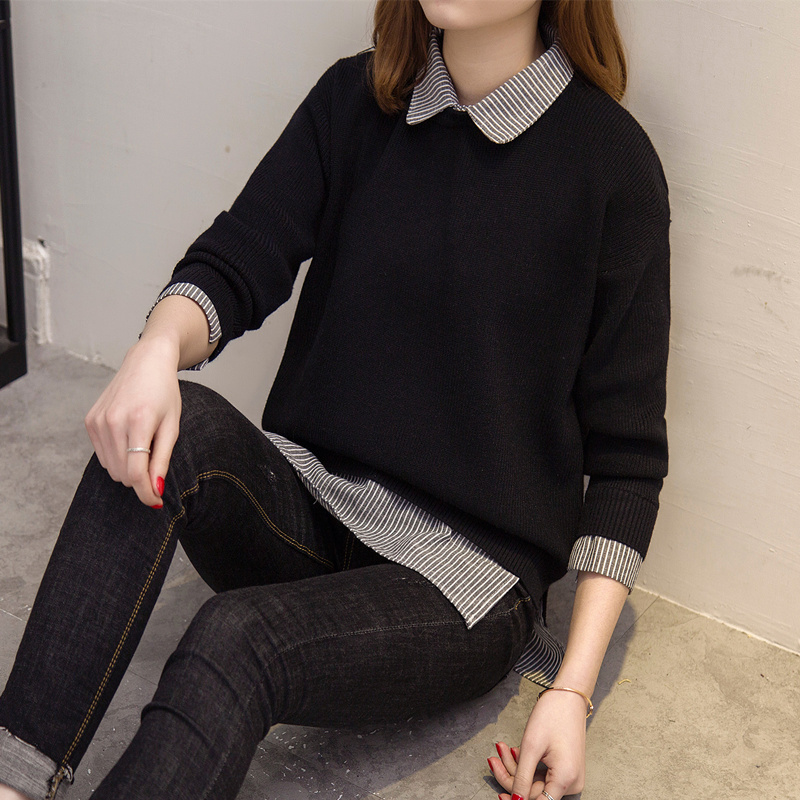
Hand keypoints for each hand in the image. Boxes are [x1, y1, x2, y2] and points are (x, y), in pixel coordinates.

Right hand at [84, 337, 181, 506]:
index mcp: (138, 421)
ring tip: (143, 444)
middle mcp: (113, 421)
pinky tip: (129, 438)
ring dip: (128, 468)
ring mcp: (98, 421)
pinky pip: (102, 455)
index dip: (146, 493)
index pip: (137, 473)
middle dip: (140, 479)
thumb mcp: (172, 426)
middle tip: (156, 465)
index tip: (157, 502)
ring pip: (111, 468)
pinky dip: (116, 456)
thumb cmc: (164, 392)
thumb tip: (155, 490)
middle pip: (123, 474)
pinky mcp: (89, 421)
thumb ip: (162, 459)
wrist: (146, 361)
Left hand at [487, 689, 586, 799]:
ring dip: (517, 767)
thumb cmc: (552, 715)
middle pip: (534, 791)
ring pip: (536, 782)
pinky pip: (542, 774)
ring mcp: (569, 775)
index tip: (498, 794)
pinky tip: (515, 750)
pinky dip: (527, 764)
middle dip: (511, 774)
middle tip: (495, 757)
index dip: (517, 798)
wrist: (567, 696)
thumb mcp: (531, 747)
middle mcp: (571, 782)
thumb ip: (522, 777)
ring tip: (503, 749)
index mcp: (566, 779)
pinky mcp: (565, 768)